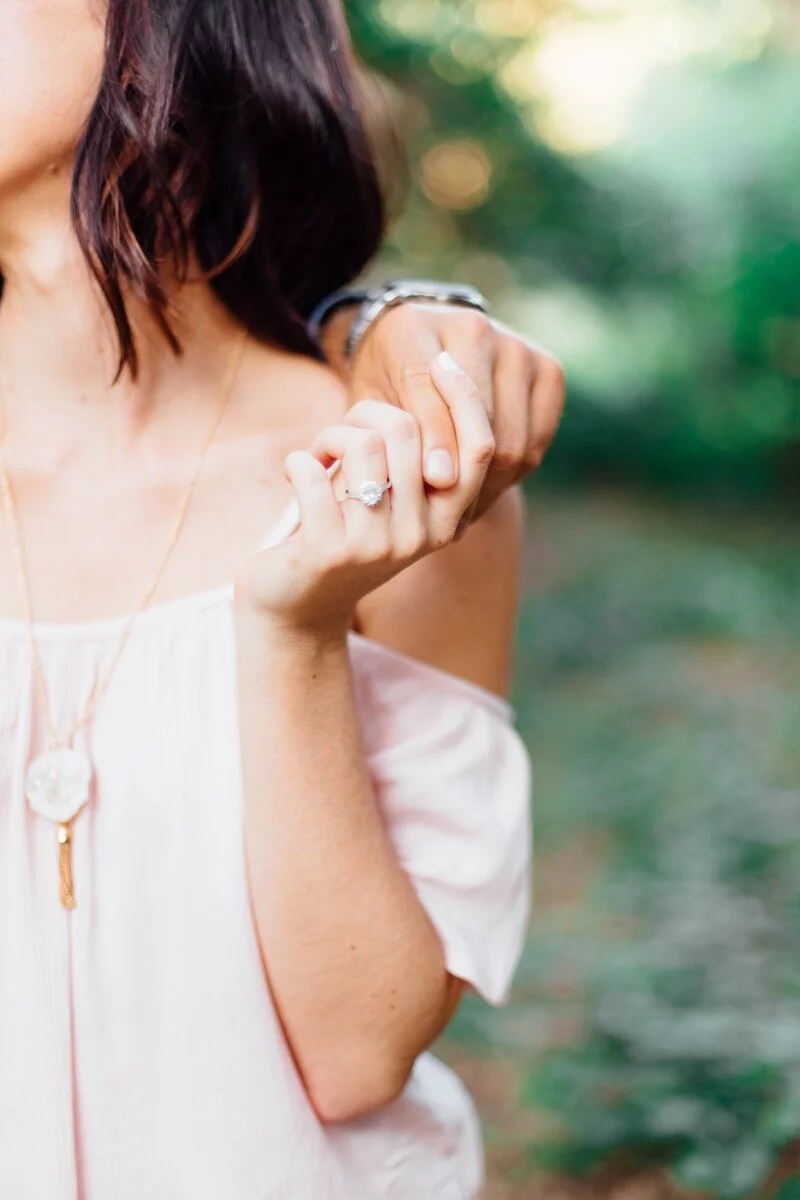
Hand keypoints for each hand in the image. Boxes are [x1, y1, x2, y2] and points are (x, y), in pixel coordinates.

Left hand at [235, 362, 493, 638]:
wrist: (295, 608)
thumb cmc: (343, 534)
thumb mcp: (392, 498)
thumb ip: (418, 456)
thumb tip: (443, 377)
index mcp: (448, 521)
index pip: (479, 448)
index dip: (463, 397)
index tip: (438, 360)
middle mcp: (421, 537)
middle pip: (408, 432)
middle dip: (365, 413)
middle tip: (341, 432)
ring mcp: (377, 547)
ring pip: (363, 445)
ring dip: (330, 436)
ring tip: (318, 456)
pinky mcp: (330, 552)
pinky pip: (312, 473)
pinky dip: (298, 461)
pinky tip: (295, 474)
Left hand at [325, 302, 564, 519]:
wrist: (424, 347)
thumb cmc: (388, 384)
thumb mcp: (374, 405)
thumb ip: (399, 436)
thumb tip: (444, 480)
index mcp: (413, 328)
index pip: (428, 394)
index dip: (434, 443)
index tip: (434, 484)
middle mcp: (472, 327)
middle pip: (481, 424)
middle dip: (466, 476)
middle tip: (448, 512)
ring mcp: (515, 346)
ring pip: (513, 438)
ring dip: (491, 481)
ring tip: (464, 504)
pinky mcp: (547, 369)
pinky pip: (537, 439)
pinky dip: (516, 469)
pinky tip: (488, 481)